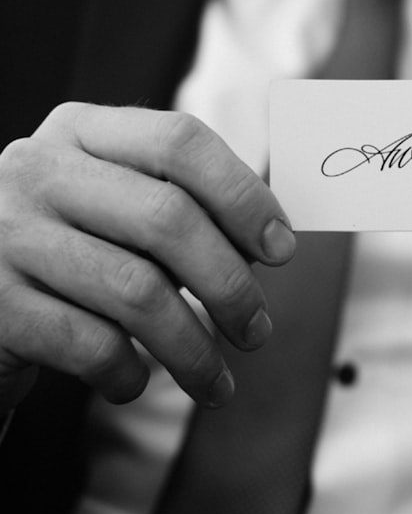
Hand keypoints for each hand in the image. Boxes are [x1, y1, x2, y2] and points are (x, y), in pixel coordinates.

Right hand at [0, 104, 295, 411]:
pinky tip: (136, 383)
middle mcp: (36, 169)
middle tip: (256, 330)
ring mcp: (5, 233)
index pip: (180, 141)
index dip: (244, 197)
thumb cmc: (76, 252)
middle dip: (230, 284)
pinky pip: (89, 344)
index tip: (283, 250)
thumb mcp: (120, 209)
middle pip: (168, 218)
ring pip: (136, 291)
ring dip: (193, 348)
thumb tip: (276, 240)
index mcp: (81, 130)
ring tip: (217, 382)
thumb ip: (188, 208)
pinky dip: (128, 373)